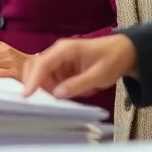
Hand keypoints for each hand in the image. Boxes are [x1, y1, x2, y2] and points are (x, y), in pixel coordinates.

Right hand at [22, 34, 137, 99]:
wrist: (124, 52)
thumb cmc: (112, 60)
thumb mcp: (98, 75)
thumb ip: (77, 84)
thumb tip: (56, 94)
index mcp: (65, 49)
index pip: (42, 64)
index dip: (32, 80)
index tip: (26, 96)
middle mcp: (57, 53)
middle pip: (35, 67)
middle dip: (36, 84)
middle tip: (45, 101)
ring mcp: (58, 60)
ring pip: (41, 75)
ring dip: (47, 88)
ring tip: (64, 97)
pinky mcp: (62, 68)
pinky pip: (50, 79)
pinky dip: (54, 89)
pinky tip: (67, 93)